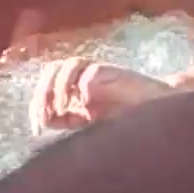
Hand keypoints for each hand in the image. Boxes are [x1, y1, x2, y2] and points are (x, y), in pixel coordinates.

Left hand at [29, 58, 172, 134]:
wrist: (156, 108)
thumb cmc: (125, 119)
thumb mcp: (91, 126)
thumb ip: (69, 122)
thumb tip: (45, 122)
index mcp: (73, 90)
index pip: (45, 87)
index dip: (37, 105)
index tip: (38, 127)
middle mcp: (81, 78)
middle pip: (51, 70)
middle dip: (43, 93)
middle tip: (46, 115)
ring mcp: (97, 73)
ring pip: (68, 65)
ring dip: (59, 86)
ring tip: (62, 108)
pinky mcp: (112, 72)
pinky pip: (91, 70)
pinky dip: (83, 84)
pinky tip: (85, 102)